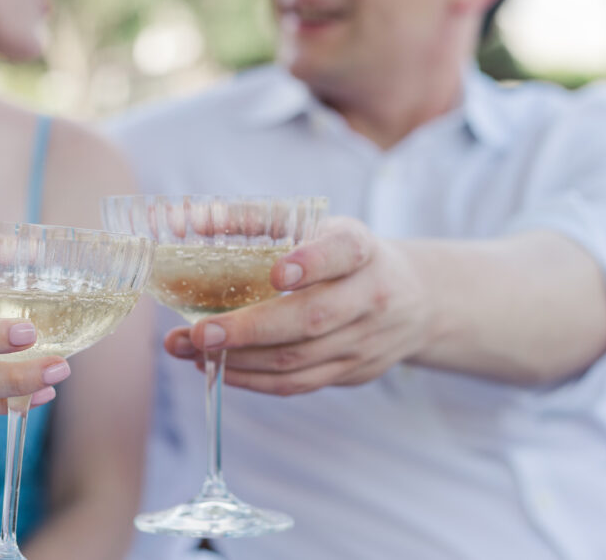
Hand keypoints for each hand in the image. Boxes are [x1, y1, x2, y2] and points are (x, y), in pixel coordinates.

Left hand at [165, 217, 432, 394]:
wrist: (416, 300)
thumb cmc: (348, 258)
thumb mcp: (322, 227)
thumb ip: (264, 220)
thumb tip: (200, 220)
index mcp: (362, 251)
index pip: (342, 253)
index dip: (311, 262)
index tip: (277, 271)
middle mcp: (371, 297)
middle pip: (312, 319)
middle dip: (249, 329)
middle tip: (198, 331)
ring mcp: (364, 342)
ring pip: (298, 360)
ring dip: (237, 359)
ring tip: (189, 349)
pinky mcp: (353, 373)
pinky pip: (298, 384)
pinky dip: (253, 379)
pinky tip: (217, 368)